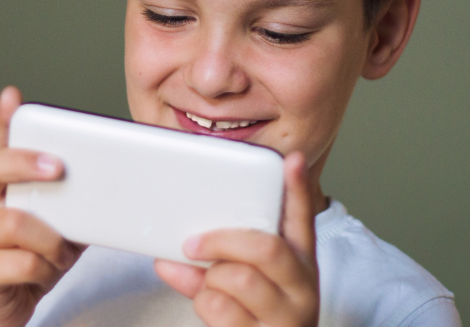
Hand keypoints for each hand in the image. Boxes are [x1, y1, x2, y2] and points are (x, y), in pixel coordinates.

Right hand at [0, 87, 84, 326]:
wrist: (1, 312)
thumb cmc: (30, 258)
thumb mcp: (56, 225)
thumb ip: (70, 202)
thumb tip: (112, 183)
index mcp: (1, 189)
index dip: (2, 120)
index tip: (13, 97)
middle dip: (22, 162)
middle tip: (56, 168)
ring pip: (14, 222)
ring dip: (49, 237)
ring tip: (61, 251)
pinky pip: (20, 262)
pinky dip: (42, 267)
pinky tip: (46, 271)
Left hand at [155, 151, 318, 325]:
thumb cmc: (253, 315)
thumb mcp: (241, 286)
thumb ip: (211, 264)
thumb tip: (167, 258)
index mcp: (299, 262)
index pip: (302, 218)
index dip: (297, 188)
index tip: (290, 159)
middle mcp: (301, 286)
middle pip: (265, 248)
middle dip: (220, 241)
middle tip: (191, 243)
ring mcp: (288, 315)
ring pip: (239, 278)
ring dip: (210, 280)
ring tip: (208, 286)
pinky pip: (221, 308)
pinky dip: (204, 305)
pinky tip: (212, 311)